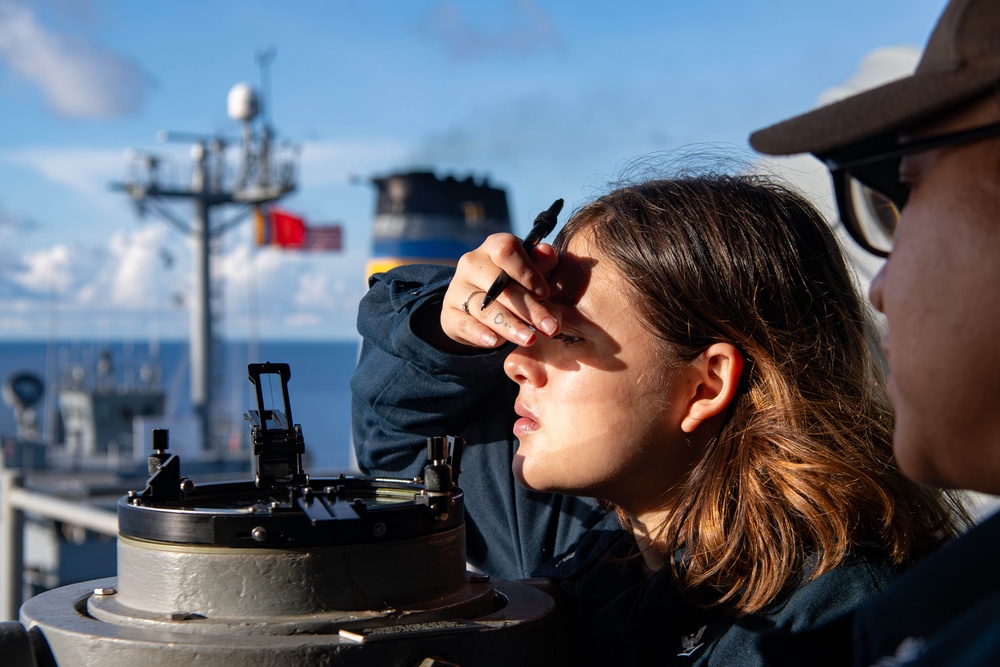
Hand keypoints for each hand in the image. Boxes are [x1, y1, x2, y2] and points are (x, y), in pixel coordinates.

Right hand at [442, 233, 559, 348]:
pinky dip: (480, 334)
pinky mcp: (450, 314)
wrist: (482, 306)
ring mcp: (457, 288)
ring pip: (485, 308)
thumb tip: (547, 252)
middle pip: (499, 285)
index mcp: (493, 247)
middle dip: (529, 308)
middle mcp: (471, 264)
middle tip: (550, 328)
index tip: (545, 293)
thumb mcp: (532, 273)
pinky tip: (495, 342)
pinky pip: (464, 324)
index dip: (526, 271)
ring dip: (510, 325)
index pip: (506, 250)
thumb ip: (542, 264)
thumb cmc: (515, 284)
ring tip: (529, 339)